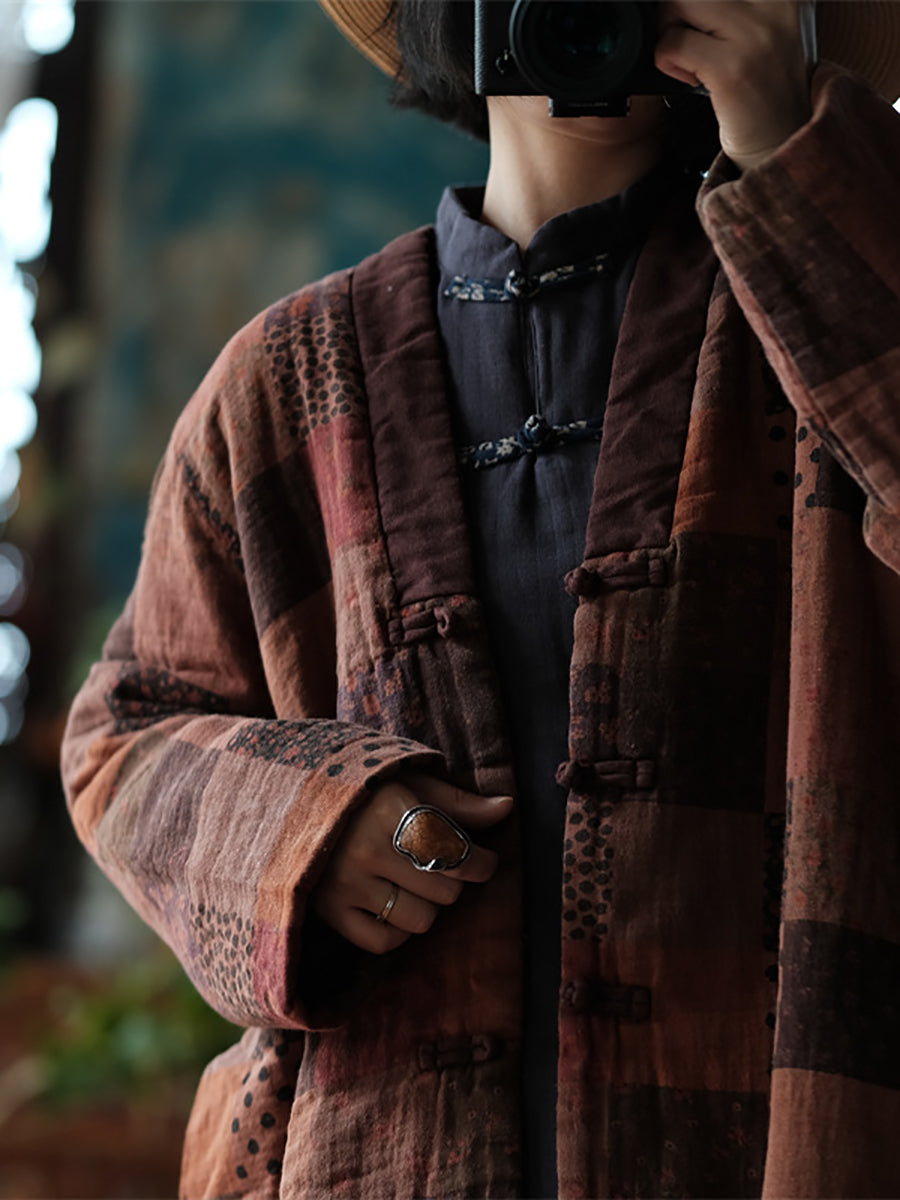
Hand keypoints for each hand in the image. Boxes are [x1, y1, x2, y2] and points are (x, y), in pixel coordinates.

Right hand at [311, 773, 513, 953]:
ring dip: (428, 906)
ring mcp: (346, 884)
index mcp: (392, 809)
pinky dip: (398, 930)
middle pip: (445, 891)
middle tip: (440, 865)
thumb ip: (458, 801)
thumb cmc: (365, 791)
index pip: (458, 853)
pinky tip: (394, 905)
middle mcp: (368, 849)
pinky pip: (384, 942)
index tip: (485, 861)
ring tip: (416, 884)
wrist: (293, 803)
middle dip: (453, 881)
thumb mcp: (410, 783)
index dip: (483, 863)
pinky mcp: (329, 912)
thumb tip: (508, 808)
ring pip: (420, 920)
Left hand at [655, 1, 816, 171]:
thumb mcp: (765, 26)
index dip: (692, 4)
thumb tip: (683, 0)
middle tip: (686, 38)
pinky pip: (673, 43)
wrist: (783, 143)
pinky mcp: (732, 69)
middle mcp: (776, 2)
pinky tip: (691, 79)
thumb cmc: (766, 86)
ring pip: (679, 1)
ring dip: (668, 30)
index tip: (700, 22)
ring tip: (689, 57)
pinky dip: (667, 61)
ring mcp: (755, 35)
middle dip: (675, 7)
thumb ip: (734, 5)